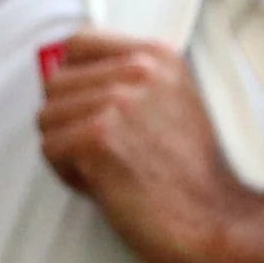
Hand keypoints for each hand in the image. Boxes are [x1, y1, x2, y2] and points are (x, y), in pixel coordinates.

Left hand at [32, 31, 246, 262]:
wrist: (216, 218)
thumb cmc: (193, 174)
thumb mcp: (175, 101)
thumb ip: (128, 80)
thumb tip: (69, 73)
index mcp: (158, 57)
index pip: (79, 44)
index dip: (75, 79)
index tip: (89, 107)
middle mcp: (138, 71)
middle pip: (56, 84)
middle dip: (70, 121)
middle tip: (107, 150)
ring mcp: (117, 102)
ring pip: (47, 118)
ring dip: (68, 150)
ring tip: (108, 168)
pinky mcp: (98, 138)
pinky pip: (49, 149)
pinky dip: (69, 175)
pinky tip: (104, 184)